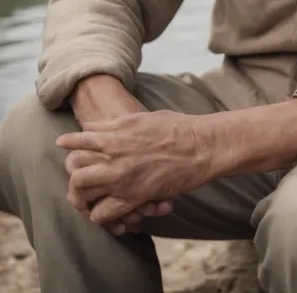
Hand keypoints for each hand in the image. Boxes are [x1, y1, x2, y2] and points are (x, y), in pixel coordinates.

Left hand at [68, 75, 171, 233]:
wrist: (199, 146)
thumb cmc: (176, 127)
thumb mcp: (141, 117)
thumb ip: (116, 122)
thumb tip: (97, 124)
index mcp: (116, 133)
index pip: (81, 139)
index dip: (69, 142)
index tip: (62, 144)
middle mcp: (114, 155)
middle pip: (75, 168)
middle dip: (72, 173)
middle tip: (77, 178)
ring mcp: (122, 177)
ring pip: (83, 191)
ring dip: (83, 196)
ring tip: (87, 200)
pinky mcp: (135, 196)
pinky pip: (103, 213)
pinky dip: (100, 215)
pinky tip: (105, 212)